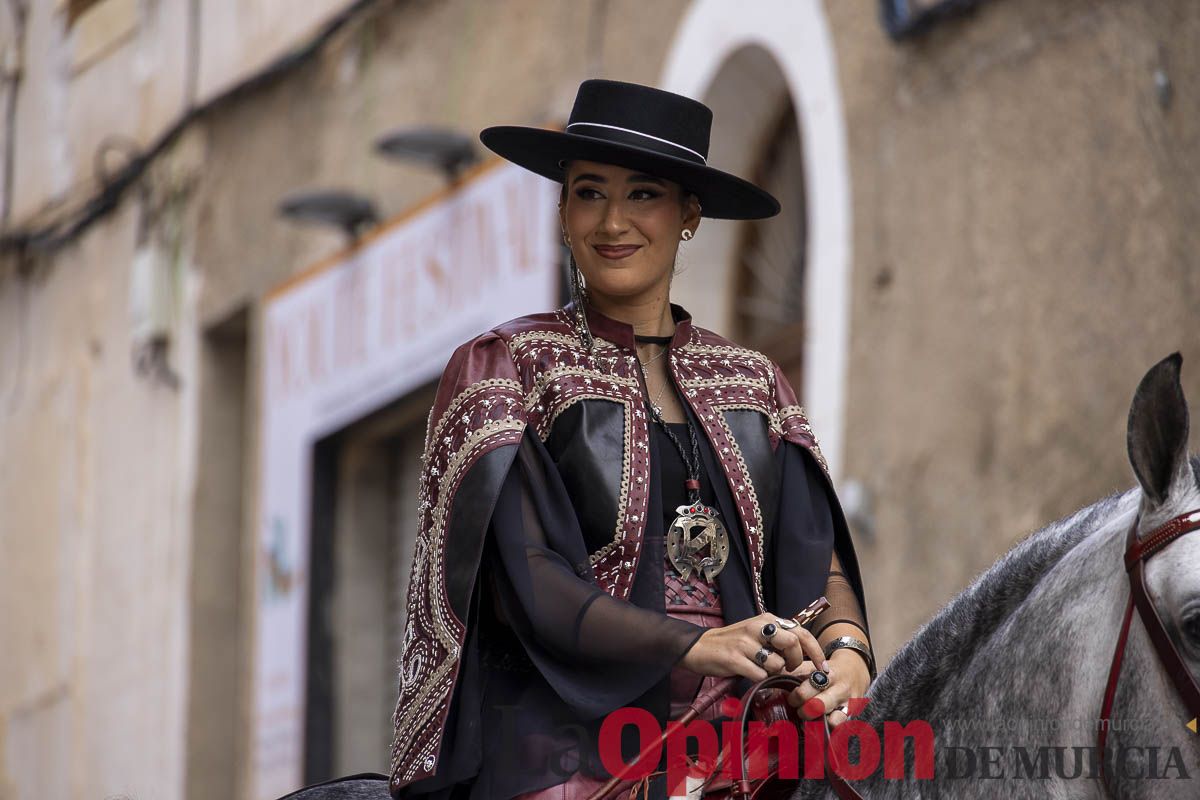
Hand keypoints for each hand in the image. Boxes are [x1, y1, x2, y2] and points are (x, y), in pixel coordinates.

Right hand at [679, 611, 826, 681]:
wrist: (699, 647)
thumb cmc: (732, 644)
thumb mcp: (757, 634)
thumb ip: (779, 640)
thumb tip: (806, 655)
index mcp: (767, 620)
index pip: (800, 632)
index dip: (815, 651)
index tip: (823, 667)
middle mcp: (758, 627)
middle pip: (793, 644)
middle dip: (795, 663)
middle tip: (787, 669)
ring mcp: (745, 643)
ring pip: (776, 664)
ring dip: (772, 672)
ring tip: (759, 668)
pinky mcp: (734, 658)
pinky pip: (759, 675)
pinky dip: (758, 679)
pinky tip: (747, 673)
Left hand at [784, 648, 870, 728]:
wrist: (854, 669)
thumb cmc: (825, 670)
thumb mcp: (811, 666)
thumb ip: (793, 673)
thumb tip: (770, 681)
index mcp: (827, 674)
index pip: (807, 689)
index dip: (796, 697)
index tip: (792, 699)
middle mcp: (840, 689)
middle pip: (818, 706)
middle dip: (804, 711)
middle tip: (799, 710)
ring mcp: (848, 704)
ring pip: (833, 720)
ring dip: (817, 724)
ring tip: (809, 722)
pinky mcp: (853, 716)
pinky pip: (841, 729)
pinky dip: (829, 732)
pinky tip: (820, 731)